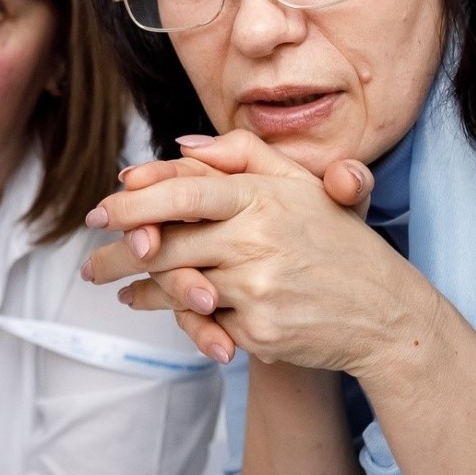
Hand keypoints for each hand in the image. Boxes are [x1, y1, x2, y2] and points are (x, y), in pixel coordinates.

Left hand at [82, 131, 423, 377]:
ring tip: (116, 286)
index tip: (102, 209)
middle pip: (166, 244)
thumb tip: (182, 144)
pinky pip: (202, 321)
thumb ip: (243, 155)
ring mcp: (258, 288)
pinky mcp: (259, 330)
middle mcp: (258, 241)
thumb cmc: (338, 244)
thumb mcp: (302, 186)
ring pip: (176, 286)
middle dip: (119, 253)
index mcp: (265, 198)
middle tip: (91, 261)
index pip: (184, 193)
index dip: (135, 201)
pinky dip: (173, 315)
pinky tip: (152, 307)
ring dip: (138, 288)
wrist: (384, 314)